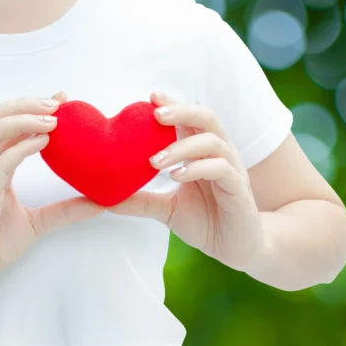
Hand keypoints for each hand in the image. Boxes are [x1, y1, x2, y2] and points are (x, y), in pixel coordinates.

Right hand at [0, 93, 104, 293]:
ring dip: (21, 120)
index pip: (5, 126)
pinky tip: (42, 143)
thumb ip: (64, 210)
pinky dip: (19, 150)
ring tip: (52, 119)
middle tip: (57, 102)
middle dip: (24, 105)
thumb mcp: (36, 223)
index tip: (61, 98)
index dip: (30, 107)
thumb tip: (99, 204)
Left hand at [108, 91, 264, 270]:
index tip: (150, 97)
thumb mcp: (166, 210)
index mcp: (202, 153)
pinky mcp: (240, 190)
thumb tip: (105, 199)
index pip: (190, 119)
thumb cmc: (206, 222)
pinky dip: (197, 168)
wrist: (237, 249)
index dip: (174, 105)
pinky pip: (222, 169)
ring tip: (155, 160)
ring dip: (182, 147)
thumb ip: (140, 201)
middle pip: (206, 118)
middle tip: (155, 113)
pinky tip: (176, 176)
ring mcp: (232, 170)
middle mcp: (220, 155)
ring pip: (213, 142)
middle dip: (181, 111)